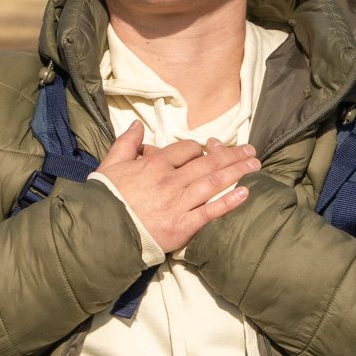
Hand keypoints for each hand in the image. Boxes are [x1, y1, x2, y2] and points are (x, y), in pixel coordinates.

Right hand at [96, 125, 261, 254]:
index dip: (199, 148)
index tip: (209, 148)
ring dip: (237, 171)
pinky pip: (210, 211)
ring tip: (255, 164)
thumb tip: (137, 124)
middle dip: (231, 155)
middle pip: (207, 163)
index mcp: (154, 164)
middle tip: (251, 151)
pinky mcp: (183, 225)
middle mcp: (171, 180)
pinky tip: (245, 193)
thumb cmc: (104, 198)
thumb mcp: (110, 165)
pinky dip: (229, 202)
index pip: (185, 149)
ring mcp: (179, 203)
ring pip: (213, 182)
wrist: (100, 231)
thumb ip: (126, 143)